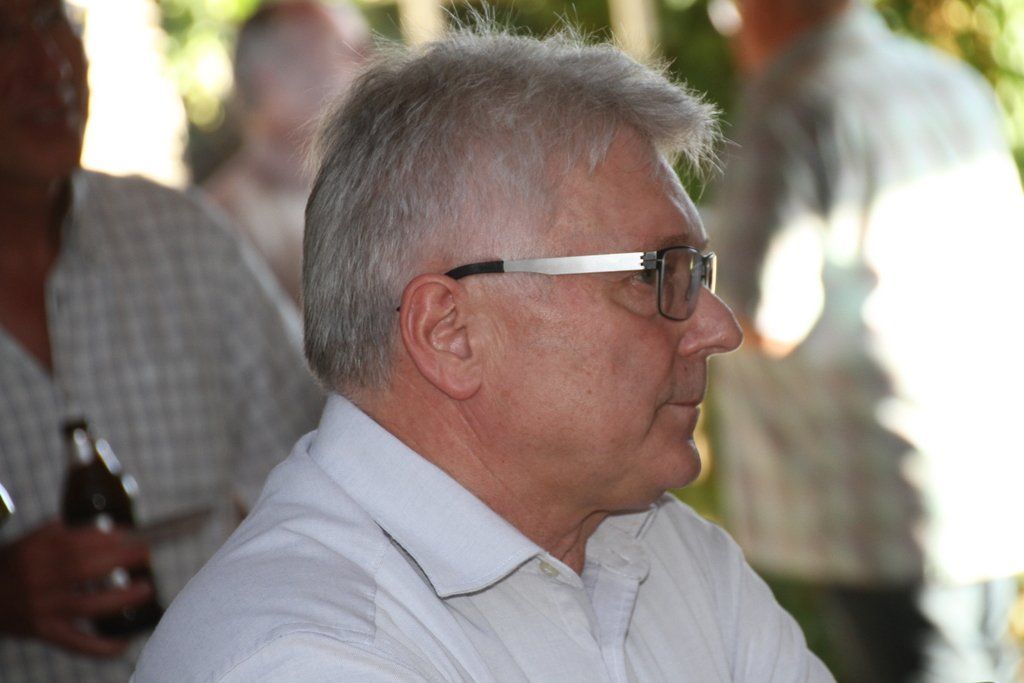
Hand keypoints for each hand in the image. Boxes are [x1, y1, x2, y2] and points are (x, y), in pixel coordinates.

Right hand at [0, 520, 154, 656]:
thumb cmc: (15, 566)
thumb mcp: (33, 541)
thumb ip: (65, 532)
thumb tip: (108, 528)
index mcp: (39, 552)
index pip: (79, 541)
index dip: (109, 537)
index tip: (131, 534)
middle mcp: (41, 579)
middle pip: (86, 568)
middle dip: (121, 559)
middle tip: (145, 554)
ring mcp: (44, 608)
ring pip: (87, 605)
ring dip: (121, 598)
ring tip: (146, 590)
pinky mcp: (45, 632)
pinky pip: (75, 642)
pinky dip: (101, 647)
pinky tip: (123, 643)